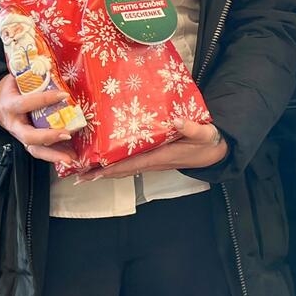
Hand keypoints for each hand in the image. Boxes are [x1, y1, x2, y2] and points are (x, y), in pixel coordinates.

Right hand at [0, 74, 78, 165]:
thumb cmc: (12, 90)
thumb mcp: (18, 81)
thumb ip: (34, 78)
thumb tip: (59, 69)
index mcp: (10, 105)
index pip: (26, 104)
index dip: (44, 99)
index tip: (64, 94)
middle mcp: (14, 124)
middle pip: (28, 135)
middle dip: (48, 136)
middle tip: (67, 133)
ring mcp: (20, 135)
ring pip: (34, 149)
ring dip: (53, 155)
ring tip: (70, 158)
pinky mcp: (28, 142)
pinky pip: (40, 151)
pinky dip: (55, 155)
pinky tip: (71, 156)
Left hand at [79, 119, 226, 180]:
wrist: (216, 151)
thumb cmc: (208, 141)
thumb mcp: (204, 133)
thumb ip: (191, 127)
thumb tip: (177, 121)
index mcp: (161, 156)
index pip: (130, 164)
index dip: (110, 169)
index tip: (91, 173)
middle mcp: (154, 161)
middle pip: (122, 170)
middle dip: (100, 173)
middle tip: (78, 173)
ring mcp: (154, 160)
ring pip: (126, 167)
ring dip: (106, 169)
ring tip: (87, 168)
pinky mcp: (156, 156)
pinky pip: (133, 162)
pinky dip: (118, 163)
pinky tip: (110, 158)